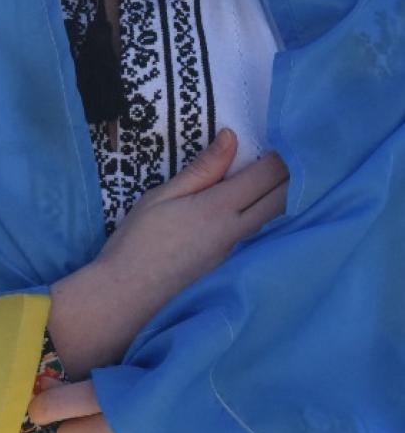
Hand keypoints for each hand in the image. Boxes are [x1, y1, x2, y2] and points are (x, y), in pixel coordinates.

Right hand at [49, 129, 287, 376]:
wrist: (128, 296)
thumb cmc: (137, 242)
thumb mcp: (161, 197)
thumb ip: (202, 169)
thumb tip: (232, 137)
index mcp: (218, 208)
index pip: (266, 176)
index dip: (283, 155)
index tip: (289, 138)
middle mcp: (239, 232)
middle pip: (285, 199)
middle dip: (298, 175)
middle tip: (304, 155)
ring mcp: (243, 256)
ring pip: (283, 222)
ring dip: (294, 199)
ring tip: (298, 181)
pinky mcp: (241, 271)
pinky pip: (271, 240)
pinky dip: (281, 222)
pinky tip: (281, 216)